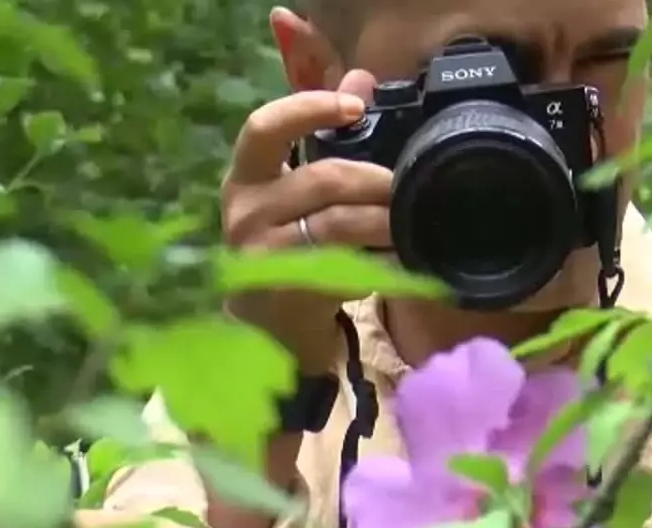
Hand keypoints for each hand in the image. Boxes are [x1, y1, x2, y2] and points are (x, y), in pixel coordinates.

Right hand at [220, 70, 391, 372]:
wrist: (263, 327)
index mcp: (244, 179)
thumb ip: (322, 134)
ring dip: (383, 223)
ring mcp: (263, 257)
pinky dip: (378, 264)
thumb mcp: (293, 188)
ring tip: (406, 225)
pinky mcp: (289, 294)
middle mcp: (245, 214)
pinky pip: (346, 269)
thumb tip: (361, 78)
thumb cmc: (283, 245)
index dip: (308, 109)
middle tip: (404, 188)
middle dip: (375, 181)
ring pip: (339, 226)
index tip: (354, 107)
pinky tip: (391, 265)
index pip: (265, 128)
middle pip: (323, 179)